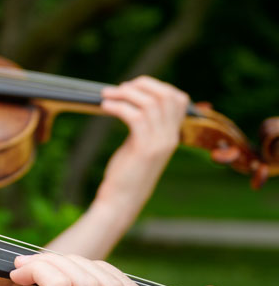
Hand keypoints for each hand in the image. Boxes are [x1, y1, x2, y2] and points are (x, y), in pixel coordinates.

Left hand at [97, 75, 188, 214]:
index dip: (157, 86)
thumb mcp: (140, 145)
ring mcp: (159, 143)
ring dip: (125, 94)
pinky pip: (134, 116)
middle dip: (142, 85)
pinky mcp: (144, 149)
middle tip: (119, 88)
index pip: (179, 99)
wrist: (122, 200)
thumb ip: (144, 126)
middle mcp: (170, 137)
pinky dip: (118, 106)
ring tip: (106, 95)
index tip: (134, 87)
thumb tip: (132, 100)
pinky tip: (105, 106)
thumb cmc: (127, 172)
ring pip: (150, 103)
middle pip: (166, 96)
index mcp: (172, 135)